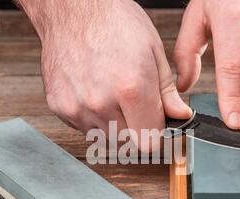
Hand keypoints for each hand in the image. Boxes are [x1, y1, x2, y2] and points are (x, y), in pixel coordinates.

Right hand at [18, 0, 191, 151]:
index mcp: (131, 88)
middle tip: (134, 105)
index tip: (154, 124)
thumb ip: (167, 92)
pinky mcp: (60, 107)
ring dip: (114, 125)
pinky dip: (93, 118)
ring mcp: (77, 107)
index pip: (149, 143)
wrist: (72, 10)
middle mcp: (101, 103)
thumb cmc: (113, 22)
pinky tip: (94, 93)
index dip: (155, 135)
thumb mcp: (153, 52)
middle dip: (136, 130)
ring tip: (112, 95)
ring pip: (105, 138)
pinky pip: (83, 128)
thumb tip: (179, 114)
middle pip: (127, 144)